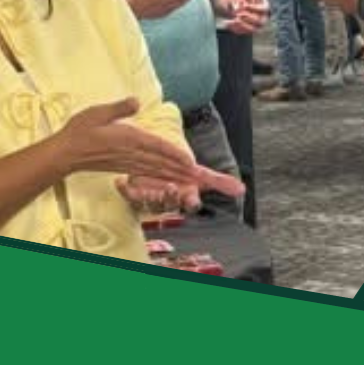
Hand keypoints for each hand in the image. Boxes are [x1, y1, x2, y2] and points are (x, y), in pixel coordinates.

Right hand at [54, 98, 201, 184]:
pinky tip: (166, 179)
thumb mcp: (98, 112)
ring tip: (188, 180)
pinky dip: (159, 177)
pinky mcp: (121, 168)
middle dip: (180, 169)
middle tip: (198, 176)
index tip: (191, 161)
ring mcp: (127, 162)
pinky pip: (145, 173)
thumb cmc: (80, 131)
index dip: (176, 154)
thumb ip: (119, 108)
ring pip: (155, 170)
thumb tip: (136, 101)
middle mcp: (131, 152)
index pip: (158, 147)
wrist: (64, 153)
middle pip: (161, 162)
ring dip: (173, 175)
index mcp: (129, 138)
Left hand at [116, 166, 245, 213]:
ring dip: (146, 195)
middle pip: (168, 203)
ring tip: (143, 183)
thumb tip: (243, 190)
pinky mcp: (135, 193)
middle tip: (169, 186)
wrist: (158, 160)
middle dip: (168, 197)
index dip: (190, 201)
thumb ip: (220, 181)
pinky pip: (129, 196)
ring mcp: (151, 196)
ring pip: (148, 202)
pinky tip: (120, 181)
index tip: (191, 199)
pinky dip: (125, 190)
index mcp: (185, 193)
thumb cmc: (180, 170)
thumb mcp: (200, 173)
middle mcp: (169, 198)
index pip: (190, 202)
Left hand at [223, 0, 269, 34]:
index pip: (264, 9)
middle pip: (260, 21)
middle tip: (239, 14)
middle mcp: (263, 17)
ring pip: (253, 29)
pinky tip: (228, 23)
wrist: (243, 5)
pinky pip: (244, 32)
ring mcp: (256, 25)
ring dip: (243, 26)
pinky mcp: (248, 30)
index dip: (255, 8)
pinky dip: (236, 29)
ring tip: (234, 20)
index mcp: (265, 6)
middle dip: (249, 18)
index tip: (245, 6)